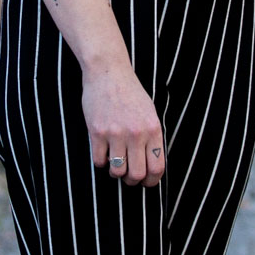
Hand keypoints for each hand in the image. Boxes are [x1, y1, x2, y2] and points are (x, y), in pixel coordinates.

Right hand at [80, 59, 165, 185]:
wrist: (108, 72)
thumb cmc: (130, 92)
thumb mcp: (150, 112)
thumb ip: (152, 136)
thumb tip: (151, 164)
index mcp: (153, 129)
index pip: (157, 168)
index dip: (152, 181)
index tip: (146, 182)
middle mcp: (136, 133)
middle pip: (137, 174)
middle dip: (132, 181)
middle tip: (128, 177)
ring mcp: (116, 133)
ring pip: (117, 171)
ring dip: (116, 172)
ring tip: (114, 163)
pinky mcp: (97, 131)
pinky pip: (99, 160)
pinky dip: (100, 161)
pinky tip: (102, 151)